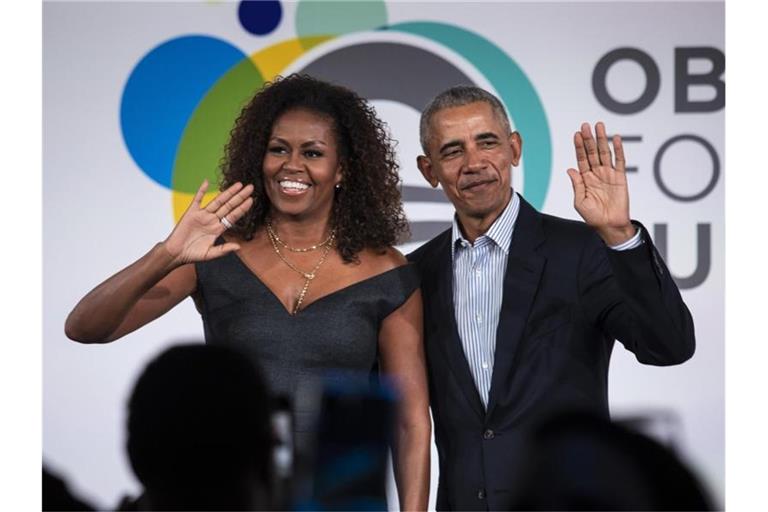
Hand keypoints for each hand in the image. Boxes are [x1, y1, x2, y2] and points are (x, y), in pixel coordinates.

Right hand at [162, 180, 253, 265]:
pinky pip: (197, 199)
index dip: (242, 208)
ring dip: (227, 192)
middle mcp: (212, 220)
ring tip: (238, 184)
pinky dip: (201, 190)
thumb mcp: (210, 254)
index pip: (233, 216)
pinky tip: (207, 182)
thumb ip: (224, 250)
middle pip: (229, 205)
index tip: (251, 200)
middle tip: (251, 187)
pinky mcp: (191, 212)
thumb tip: (238, 247)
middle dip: (240, 197)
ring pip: (217, 201)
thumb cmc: (193, 254)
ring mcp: (202, 215)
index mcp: (218, 229)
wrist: (176, 253)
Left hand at [567, 122, 634, 245]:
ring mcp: (608, 174)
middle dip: (589, 139)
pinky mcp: (620, 178)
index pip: (581, 159)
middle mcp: (596, 173)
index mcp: (585, 179)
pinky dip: (618, 150)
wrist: (609, 225)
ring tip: (599, 126)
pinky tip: (615, 139)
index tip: (576, 135)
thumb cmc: (593, 216)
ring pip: (604, 153)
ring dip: (602, 139)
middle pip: (592, 152)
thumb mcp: (580, 201)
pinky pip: (620, 161)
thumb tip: (570, 169)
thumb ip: (576, 185)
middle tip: (586, 125)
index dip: (579, 147)